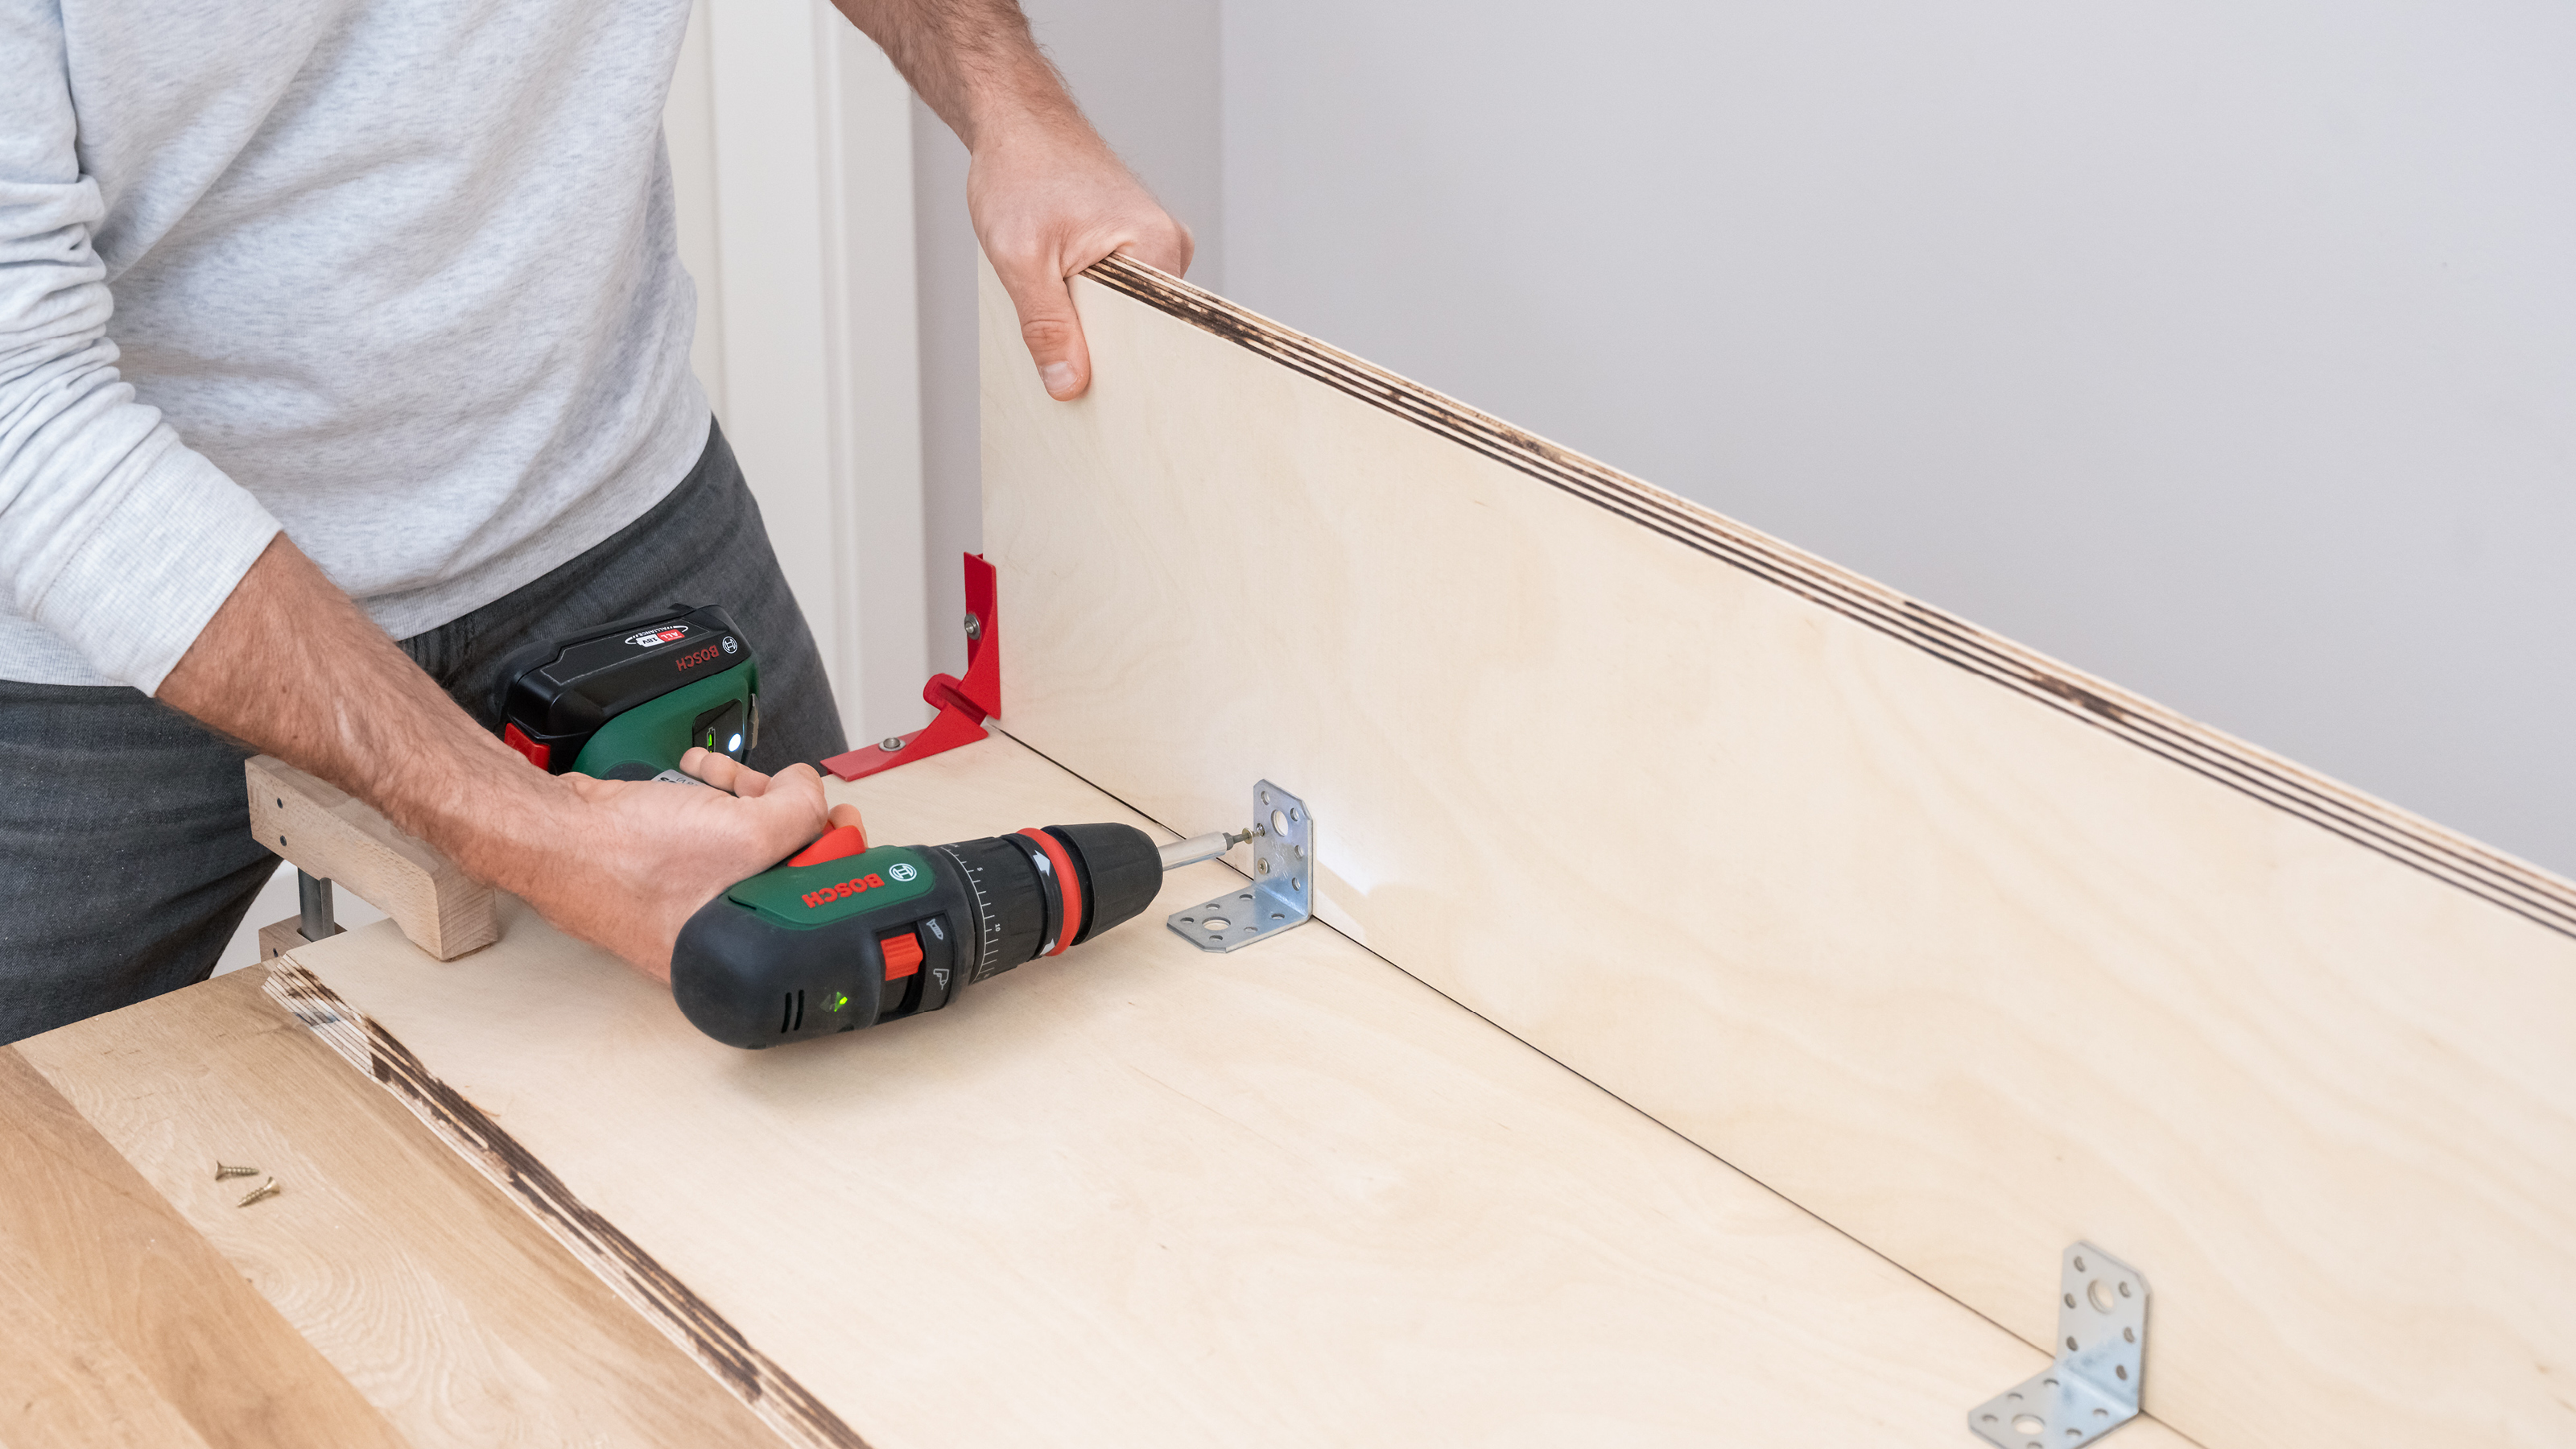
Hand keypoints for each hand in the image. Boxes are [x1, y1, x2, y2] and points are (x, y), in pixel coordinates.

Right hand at [520, 748, 839, 982]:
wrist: (554, 832)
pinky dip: (711, 797)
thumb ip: (799, 814)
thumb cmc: (627, 858)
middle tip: (781, 792)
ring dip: (746, 797)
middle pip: (782, 867)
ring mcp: (684, 901)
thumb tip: (813, 793)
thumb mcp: (746, 834)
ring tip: (730, 779)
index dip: (832, 854)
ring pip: (743, 842)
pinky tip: (701, 777)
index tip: (839, 823)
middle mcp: (712, 936)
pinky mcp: (663, 868)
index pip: (813, 903)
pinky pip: (708, 830)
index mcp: (739, 954)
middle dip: (784, 816)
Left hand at [969, 113, 1191, 399]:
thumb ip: (1046, 325)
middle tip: (1067, 380)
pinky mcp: (1134, 248)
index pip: (1159, 334)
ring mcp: (1154, 247)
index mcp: (1158, 245)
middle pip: (1146, 330)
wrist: (1015, 123)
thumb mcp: (1020, 257)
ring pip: (1129, 317)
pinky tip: (1063, 312)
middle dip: (1106, 355)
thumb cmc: (1019, 172)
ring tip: (1061, 336)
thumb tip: (1068, 386)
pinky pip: (1119, 298)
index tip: (1101, 403)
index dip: (1126, 371)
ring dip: (1094, 331)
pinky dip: (1090, 311)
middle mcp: (1169, 246)